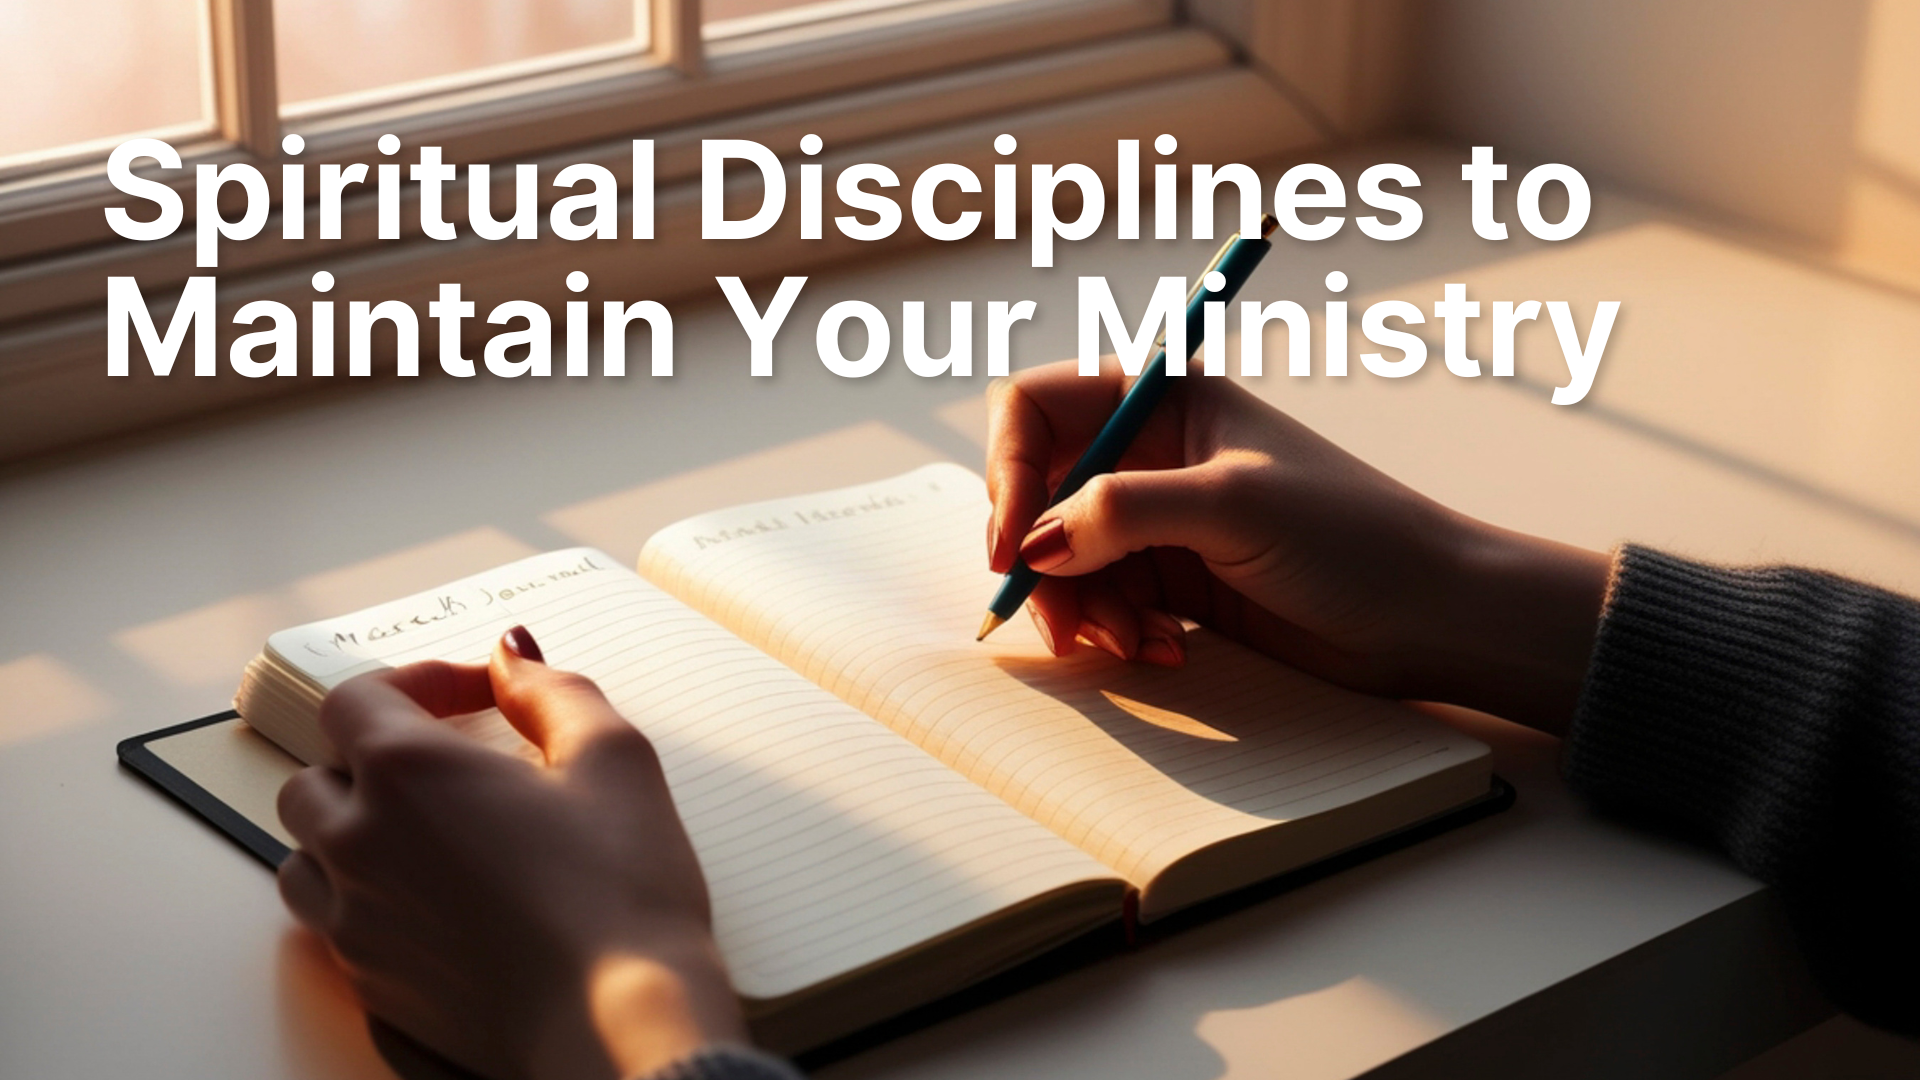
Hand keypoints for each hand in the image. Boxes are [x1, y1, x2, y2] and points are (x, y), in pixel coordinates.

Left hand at [276, 627, 745, 1079]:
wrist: (616, 1024)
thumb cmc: (621, 893)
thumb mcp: (614, 759)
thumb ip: (552, 690)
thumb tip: (512, 658)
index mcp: (407, 772)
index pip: (357, 696)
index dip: (416, 682)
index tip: (476, 695)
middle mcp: (359, 843)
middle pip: (315, 776)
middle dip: (374, 758)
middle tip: (449, 762)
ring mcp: (354, 922)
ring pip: (307, 857)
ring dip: (351, 832)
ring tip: (426, 834)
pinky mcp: (369, 983)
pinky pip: (333, 924)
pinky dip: (365, 898)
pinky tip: (435, 901)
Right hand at [986, 360, 1610, 733]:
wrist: (1433, 616)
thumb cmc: (1356, 537)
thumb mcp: (1233, 505)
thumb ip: (1123, 510)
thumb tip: (1033, 542)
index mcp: (1166, 401)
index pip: (1039, 409)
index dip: (1010, 471)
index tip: (1013, 545)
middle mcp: (1153, 454)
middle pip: (1040, 495)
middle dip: (1043, 561)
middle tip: (1065, 623)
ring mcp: (1161, 521)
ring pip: (1066, 560)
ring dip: (1084, 609)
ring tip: (1134, 643)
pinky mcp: (1176, 581)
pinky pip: (1106, 602)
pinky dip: (1118, 632)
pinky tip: (1165, 649)